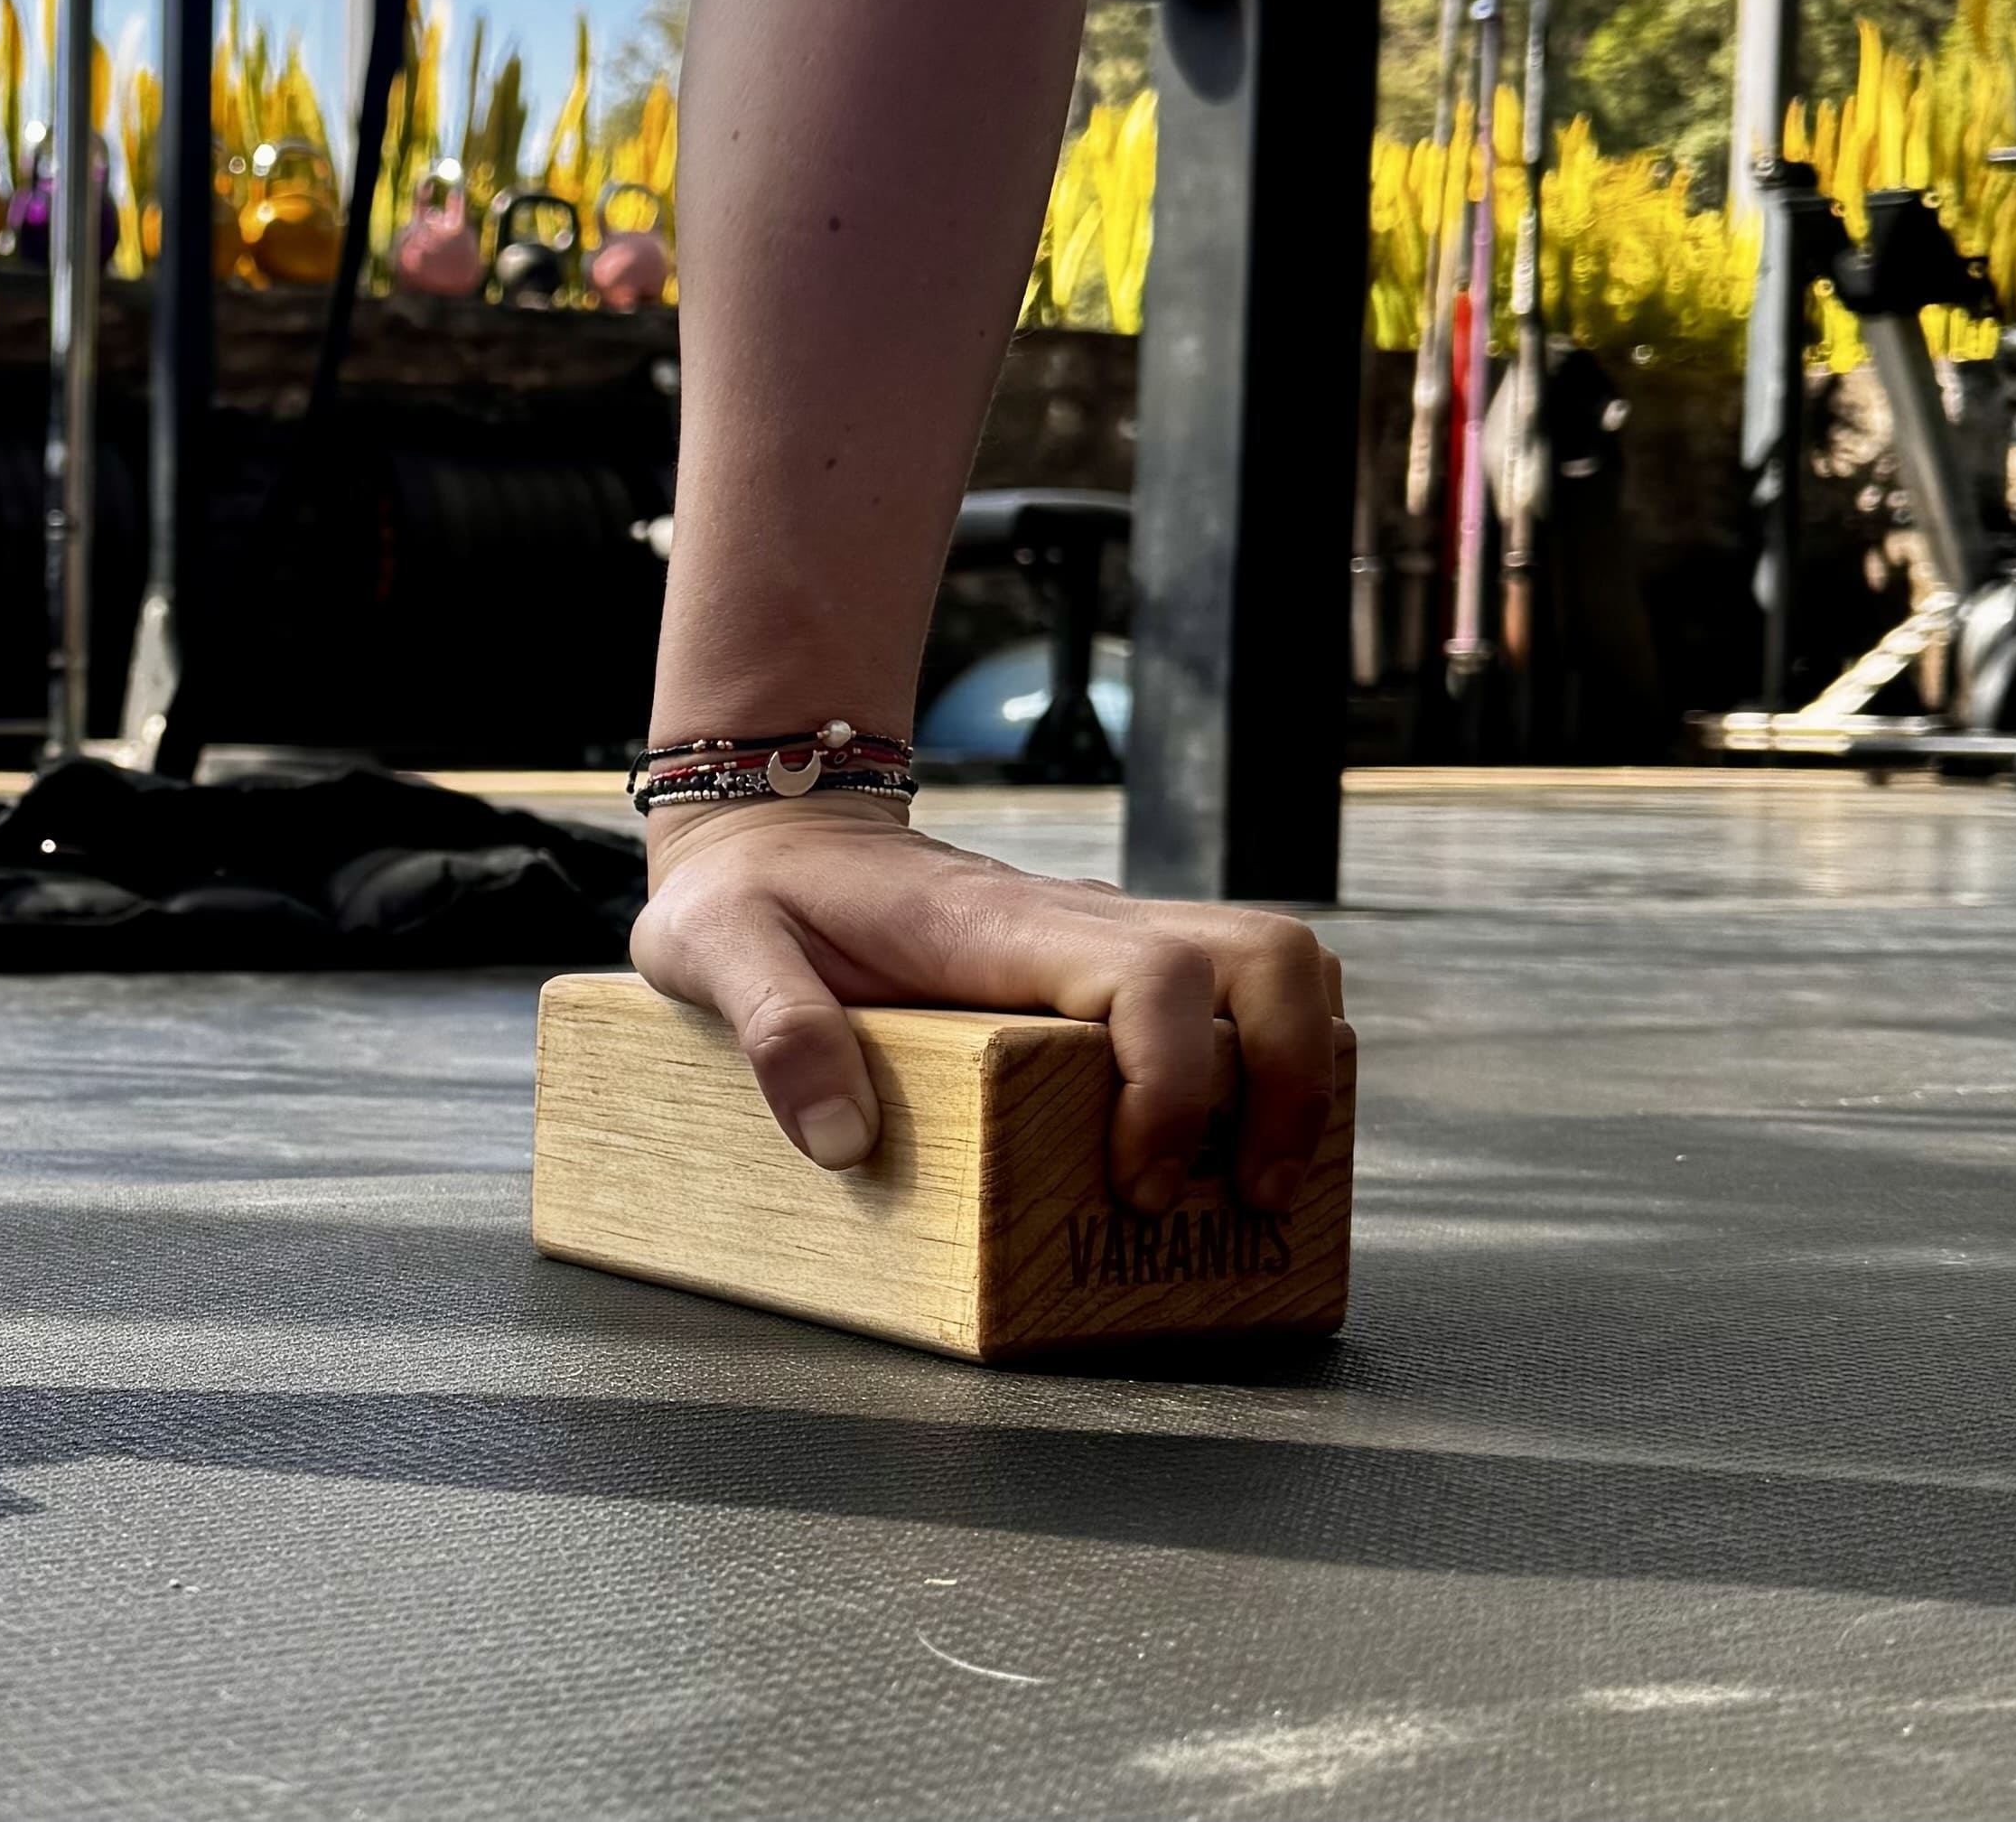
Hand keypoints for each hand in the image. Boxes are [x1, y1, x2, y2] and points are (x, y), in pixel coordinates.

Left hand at [630, 796, 1341, 1212]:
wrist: (770, 818)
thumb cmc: (749, 891)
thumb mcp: (715, 948)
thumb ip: (771, 1027)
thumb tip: (844, 1142)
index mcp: (997, 924)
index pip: (1150, 976)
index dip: (1175, 1085)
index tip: (1136, 1184)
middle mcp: (1078, 921)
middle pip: (1264, 955)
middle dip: (1291, 1082)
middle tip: (1244, 1198)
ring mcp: (1104, 938)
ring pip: (1273, 962)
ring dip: (1301, 1071)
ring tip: (1256, 1184)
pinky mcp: (1109, 967)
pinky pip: (1233, 996)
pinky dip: (1267, 1063)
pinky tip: (1224, 1147)